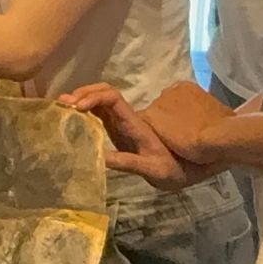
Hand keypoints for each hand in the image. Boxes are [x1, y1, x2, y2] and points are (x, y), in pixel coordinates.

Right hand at [61, 83, 224, 190]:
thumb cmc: (179, 168)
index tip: (75, 107)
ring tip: (62, 110)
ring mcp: (128, 122)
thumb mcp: (155, 170)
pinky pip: (104, 113)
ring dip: (82, 101)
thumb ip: (128, 163)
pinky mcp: (126, 130)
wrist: (201, 163)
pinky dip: (87, 111)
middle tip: (61, 105)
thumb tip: (100, 158)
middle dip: (82, 94)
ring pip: (102, 101)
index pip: (111, 97)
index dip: (92, 97)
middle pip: (103, 92)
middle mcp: (130, 117)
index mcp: (135, 122)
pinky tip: (74, 120)